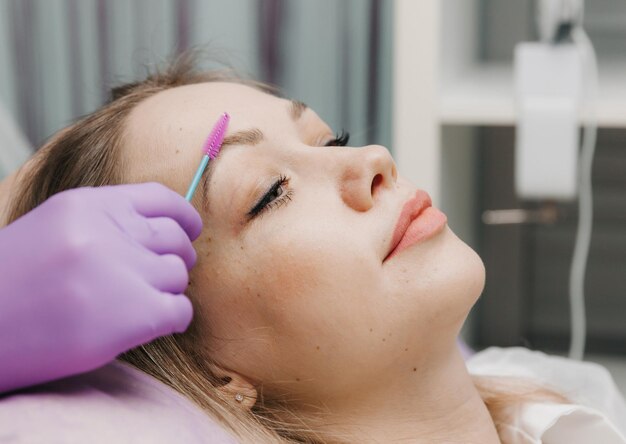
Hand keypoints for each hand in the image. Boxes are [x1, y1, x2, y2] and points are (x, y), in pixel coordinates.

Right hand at [0, 183, 202, 392]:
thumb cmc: (10, 286)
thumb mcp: (52, 229)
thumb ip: (104, 223)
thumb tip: (161, 232)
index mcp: (85, 205)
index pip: (161, 199)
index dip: (184, 217)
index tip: (192, 231)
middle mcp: (106, 233)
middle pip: (176, 239)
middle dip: (177, 258)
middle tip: (161, 276)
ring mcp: (120, 273)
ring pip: (179, 276)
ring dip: (168, 291)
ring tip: (138, 304)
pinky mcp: (131, 316)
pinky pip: (181, 311)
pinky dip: (173, 319)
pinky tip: (150, 326)